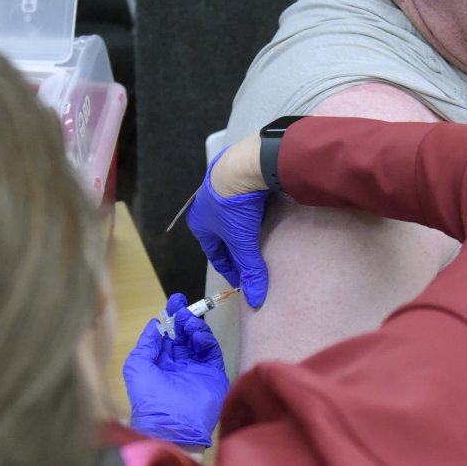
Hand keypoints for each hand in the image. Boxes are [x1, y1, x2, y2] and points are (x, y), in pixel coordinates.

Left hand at [124, 294, 228, 446]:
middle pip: (183, 335)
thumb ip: (146, 342)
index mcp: (159, 365)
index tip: (173, 302)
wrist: (172, 425)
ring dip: (192, 325)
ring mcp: (197, 369)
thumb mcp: (137, 365)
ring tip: (187, 318)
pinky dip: (204, 337)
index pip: (167, 336)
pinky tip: (196, 332)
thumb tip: (155, 323)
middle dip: (182, 318)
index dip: (169, 318)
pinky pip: (211, 350)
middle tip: (181, 304)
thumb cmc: (149, 397)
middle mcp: (179, 365)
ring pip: (197, 339)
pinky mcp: (213, 373)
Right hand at [186, 145, 269, 307]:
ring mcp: (221, 189)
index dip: (229, 270)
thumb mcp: (242, 241)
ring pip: (235, 219)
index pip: (214, 254)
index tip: (243, 281)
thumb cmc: (234, 207)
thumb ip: (250, 269)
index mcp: (200, 223)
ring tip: (262, 242)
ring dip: (246, 231)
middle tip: (253, 264)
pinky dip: (254, 213)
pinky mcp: (237, 177)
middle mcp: (206, 206)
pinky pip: (245, 202)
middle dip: (238, 251)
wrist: (243, 164)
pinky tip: (267, 217)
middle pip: (225, 237)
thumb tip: (256, 300)